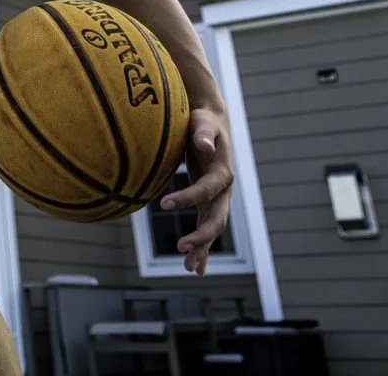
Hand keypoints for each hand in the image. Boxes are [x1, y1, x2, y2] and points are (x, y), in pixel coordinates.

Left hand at [160, 104, 233, 275]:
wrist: (211, 122)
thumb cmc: (203, 120)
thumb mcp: (202, 122)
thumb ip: (203, 133)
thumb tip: (205, 145)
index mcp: (223, 172)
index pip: (206, 190)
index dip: (188, 197)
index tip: (163, 203)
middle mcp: (224, 190)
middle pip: (217, 219)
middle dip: (202, 236)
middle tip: (181, 247)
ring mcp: (218, 199)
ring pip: (212, 229)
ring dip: (202, 248)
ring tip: (188, 268)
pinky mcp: (209, 202)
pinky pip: (206, 227)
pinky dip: (202, 247)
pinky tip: (195, 266)